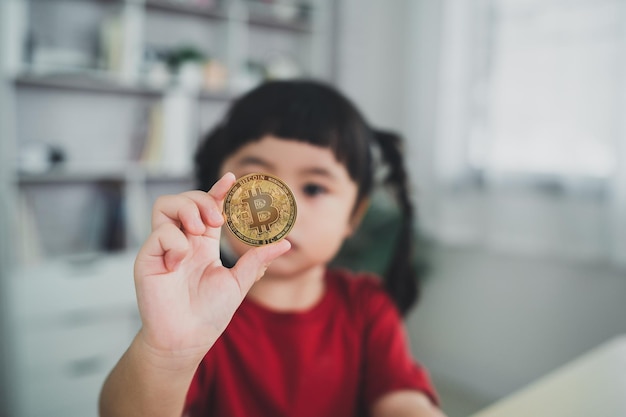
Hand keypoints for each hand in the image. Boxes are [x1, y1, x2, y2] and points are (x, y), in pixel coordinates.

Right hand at [133, 172, 289, 360]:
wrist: (186, 340)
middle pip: (185, 199)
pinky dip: (174, 241)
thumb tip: (285, 243)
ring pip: (165, 205)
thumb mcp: (238, 283)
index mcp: (203, 244)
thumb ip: (257, 260)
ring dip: (186, 210)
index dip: (218, 191)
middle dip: (203, 199)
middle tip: (217, 220)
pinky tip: (180, 262)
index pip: (208, 207)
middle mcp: (182, 241)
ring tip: (200, 230)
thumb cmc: (209, 314)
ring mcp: (163, 248)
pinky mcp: (147, 259)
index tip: (232, 179)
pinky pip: (158, 233)